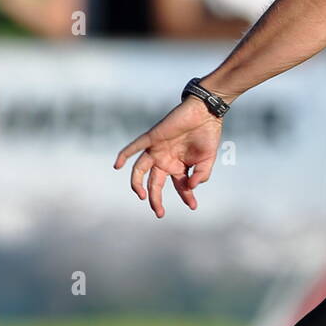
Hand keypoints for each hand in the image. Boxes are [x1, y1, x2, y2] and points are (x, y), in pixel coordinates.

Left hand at [113, 97, 222, 217]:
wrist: (205, 113)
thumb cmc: (208, 135)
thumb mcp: (208, 160)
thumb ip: (201, 175)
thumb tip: (191, 187)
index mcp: (178, 166)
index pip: (179, 186)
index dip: (186, 196)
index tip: (193, 206)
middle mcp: (164, 160)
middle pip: (154, 183)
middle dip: (156, 199)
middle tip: (160, 212)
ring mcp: (156, 150)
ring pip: (140, 170)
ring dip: (137, 184)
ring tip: (142, 196)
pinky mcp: (152, 138)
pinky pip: (133, 148)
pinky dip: (123, 155)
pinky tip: (117, 165)